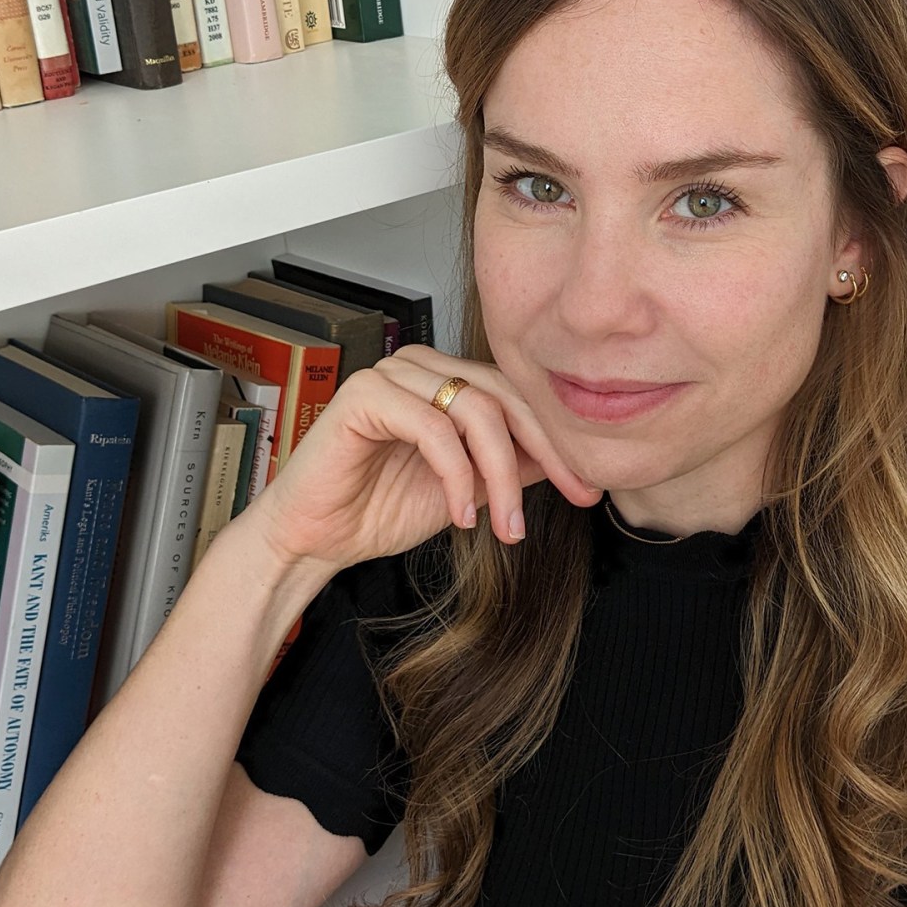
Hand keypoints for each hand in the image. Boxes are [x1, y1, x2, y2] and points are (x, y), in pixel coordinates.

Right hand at [243, 345, 602, 572]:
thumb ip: (511, 465)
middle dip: (546, 453)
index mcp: (448, 380)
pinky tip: (460, 515)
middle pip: (506, 396)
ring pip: (475, 411)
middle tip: (572, 497)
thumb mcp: (469, 489)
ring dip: (500, 476)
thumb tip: (571, 460)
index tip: (591, 487)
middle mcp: (424, 368)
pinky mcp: (364, 395)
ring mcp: (393, 375)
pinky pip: (433, 428)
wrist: (316, 539)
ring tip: (506, 527)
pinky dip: (456, 476)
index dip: (559, 441)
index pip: (519, 396)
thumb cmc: (378, 509)